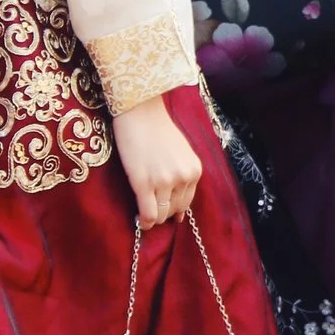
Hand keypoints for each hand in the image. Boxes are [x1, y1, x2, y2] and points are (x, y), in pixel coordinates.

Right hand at [114, 95, 203, 225]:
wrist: (140, 112)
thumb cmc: (158, 130)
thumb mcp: (182, 154)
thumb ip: (183, 177)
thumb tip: (180, 212)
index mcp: (194, 170)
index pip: (186, 202)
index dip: (174, 209)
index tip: (164, 209)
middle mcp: (183, 177)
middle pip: (174, 210)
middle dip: (163, 213)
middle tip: (151, 209)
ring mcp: (163, 181)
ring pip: (160, 214)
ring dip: (153, 218)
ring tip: (145, 215)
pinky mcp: (143, 183)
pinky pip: (148, 213)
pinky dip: (144, 222)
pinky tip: (140, 221)